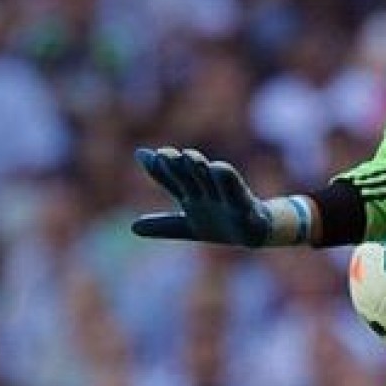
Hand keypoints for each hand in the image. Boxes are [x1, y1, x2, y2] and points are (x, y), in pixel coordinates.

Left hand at [131, 147, 273, 247]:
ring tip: (191, 157)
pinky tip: (219, 170)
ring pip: (214, 178)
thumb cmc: (219, 224)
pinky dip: (230, 182)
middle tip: (165, 154)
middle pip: (191, 174)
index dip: (158, 169)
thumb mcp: (189, 228)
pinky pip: (238, 192)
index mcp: (192, 194)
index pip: (172, 178)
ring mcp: (227, 196)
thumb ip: (163, 226)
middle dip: (179, 165)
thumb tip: (132, 228)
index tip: (143, 155)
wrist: (253, 231)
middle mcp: (208, 190)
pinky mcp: (247, 205)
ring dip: (202, 168)